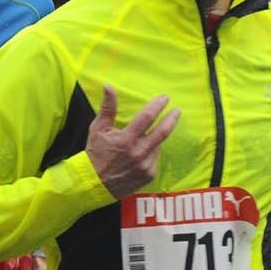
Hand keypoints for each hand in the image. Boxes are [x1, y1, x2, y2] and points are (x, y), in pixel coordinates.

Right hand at [85, 84, 180, 198]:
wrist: (93, 183)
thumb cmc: (95, 153)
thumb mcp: (98, 129)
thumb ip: (107, 108)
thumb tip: (108, 86)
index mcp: (126, 139)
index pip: (147, 117)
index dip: (158, 105)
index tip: (165, 98)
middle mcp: (138, 152)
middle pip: (163, 131)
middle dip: (172, 118)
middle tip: (177, 110)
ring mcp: (145, 165)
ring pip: (158, 145)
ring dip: (156, 138)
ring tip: (145, 138)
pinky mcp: (149, 175)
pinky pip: (154, 159)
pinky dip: (150, 152)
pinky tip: (140, 154)